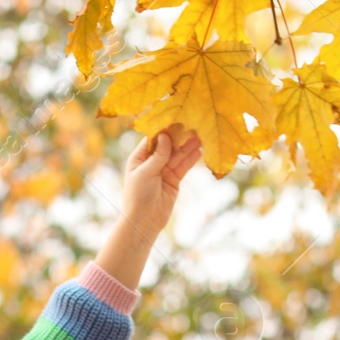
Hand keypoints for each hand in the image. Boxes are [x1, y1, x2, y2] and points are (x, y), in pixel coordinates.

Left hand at [96, 126, 203, 288]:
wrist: (144, 221)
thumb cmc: (138, 196)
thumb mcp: (146, 173)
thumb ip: (158, 155)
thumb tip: (166, 136)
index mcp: (139, 158)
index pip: (153, 139)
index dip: (165, 129)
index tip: (176, 117)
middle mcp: (151, 162)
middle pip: (168, 145)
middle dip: (179, 136)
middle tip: (192, 123)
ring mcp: (163, 171)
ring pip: (178, 156)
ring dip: (188, 146)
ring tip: (200, 134)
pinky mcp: (174, 180)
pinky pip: (183, 167)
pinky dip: (191, 159)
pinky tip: (199, 149)